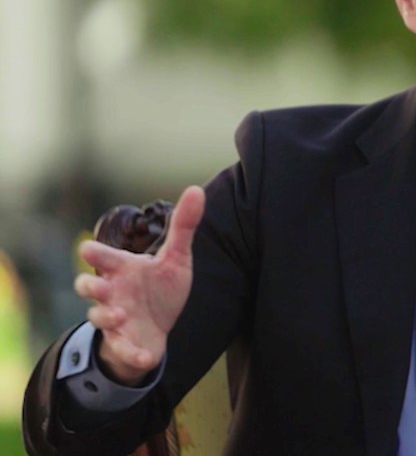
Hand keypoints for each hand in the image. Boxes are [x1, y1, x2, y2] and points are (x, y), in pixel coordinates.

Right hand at [74, 186, 204, 385]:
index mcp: (122, 269)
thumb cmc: (159, 287)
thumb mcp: (175, 257)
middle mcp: (112, 292)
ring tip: (121, 315)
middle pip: (87, 286)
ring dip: (106, 317)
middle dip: (90, 285)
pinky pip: (123, 350)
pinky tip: (147, 356)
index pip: (102, 256)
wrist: (158, 327)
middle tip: (101, 284)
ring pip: (98, 318)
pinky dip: (132, 353)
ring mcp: (115, 318)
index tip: (89, 249)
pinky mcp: (124, 343)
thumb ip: (183, 226)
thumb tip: (196, 189)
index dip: (94, 252)